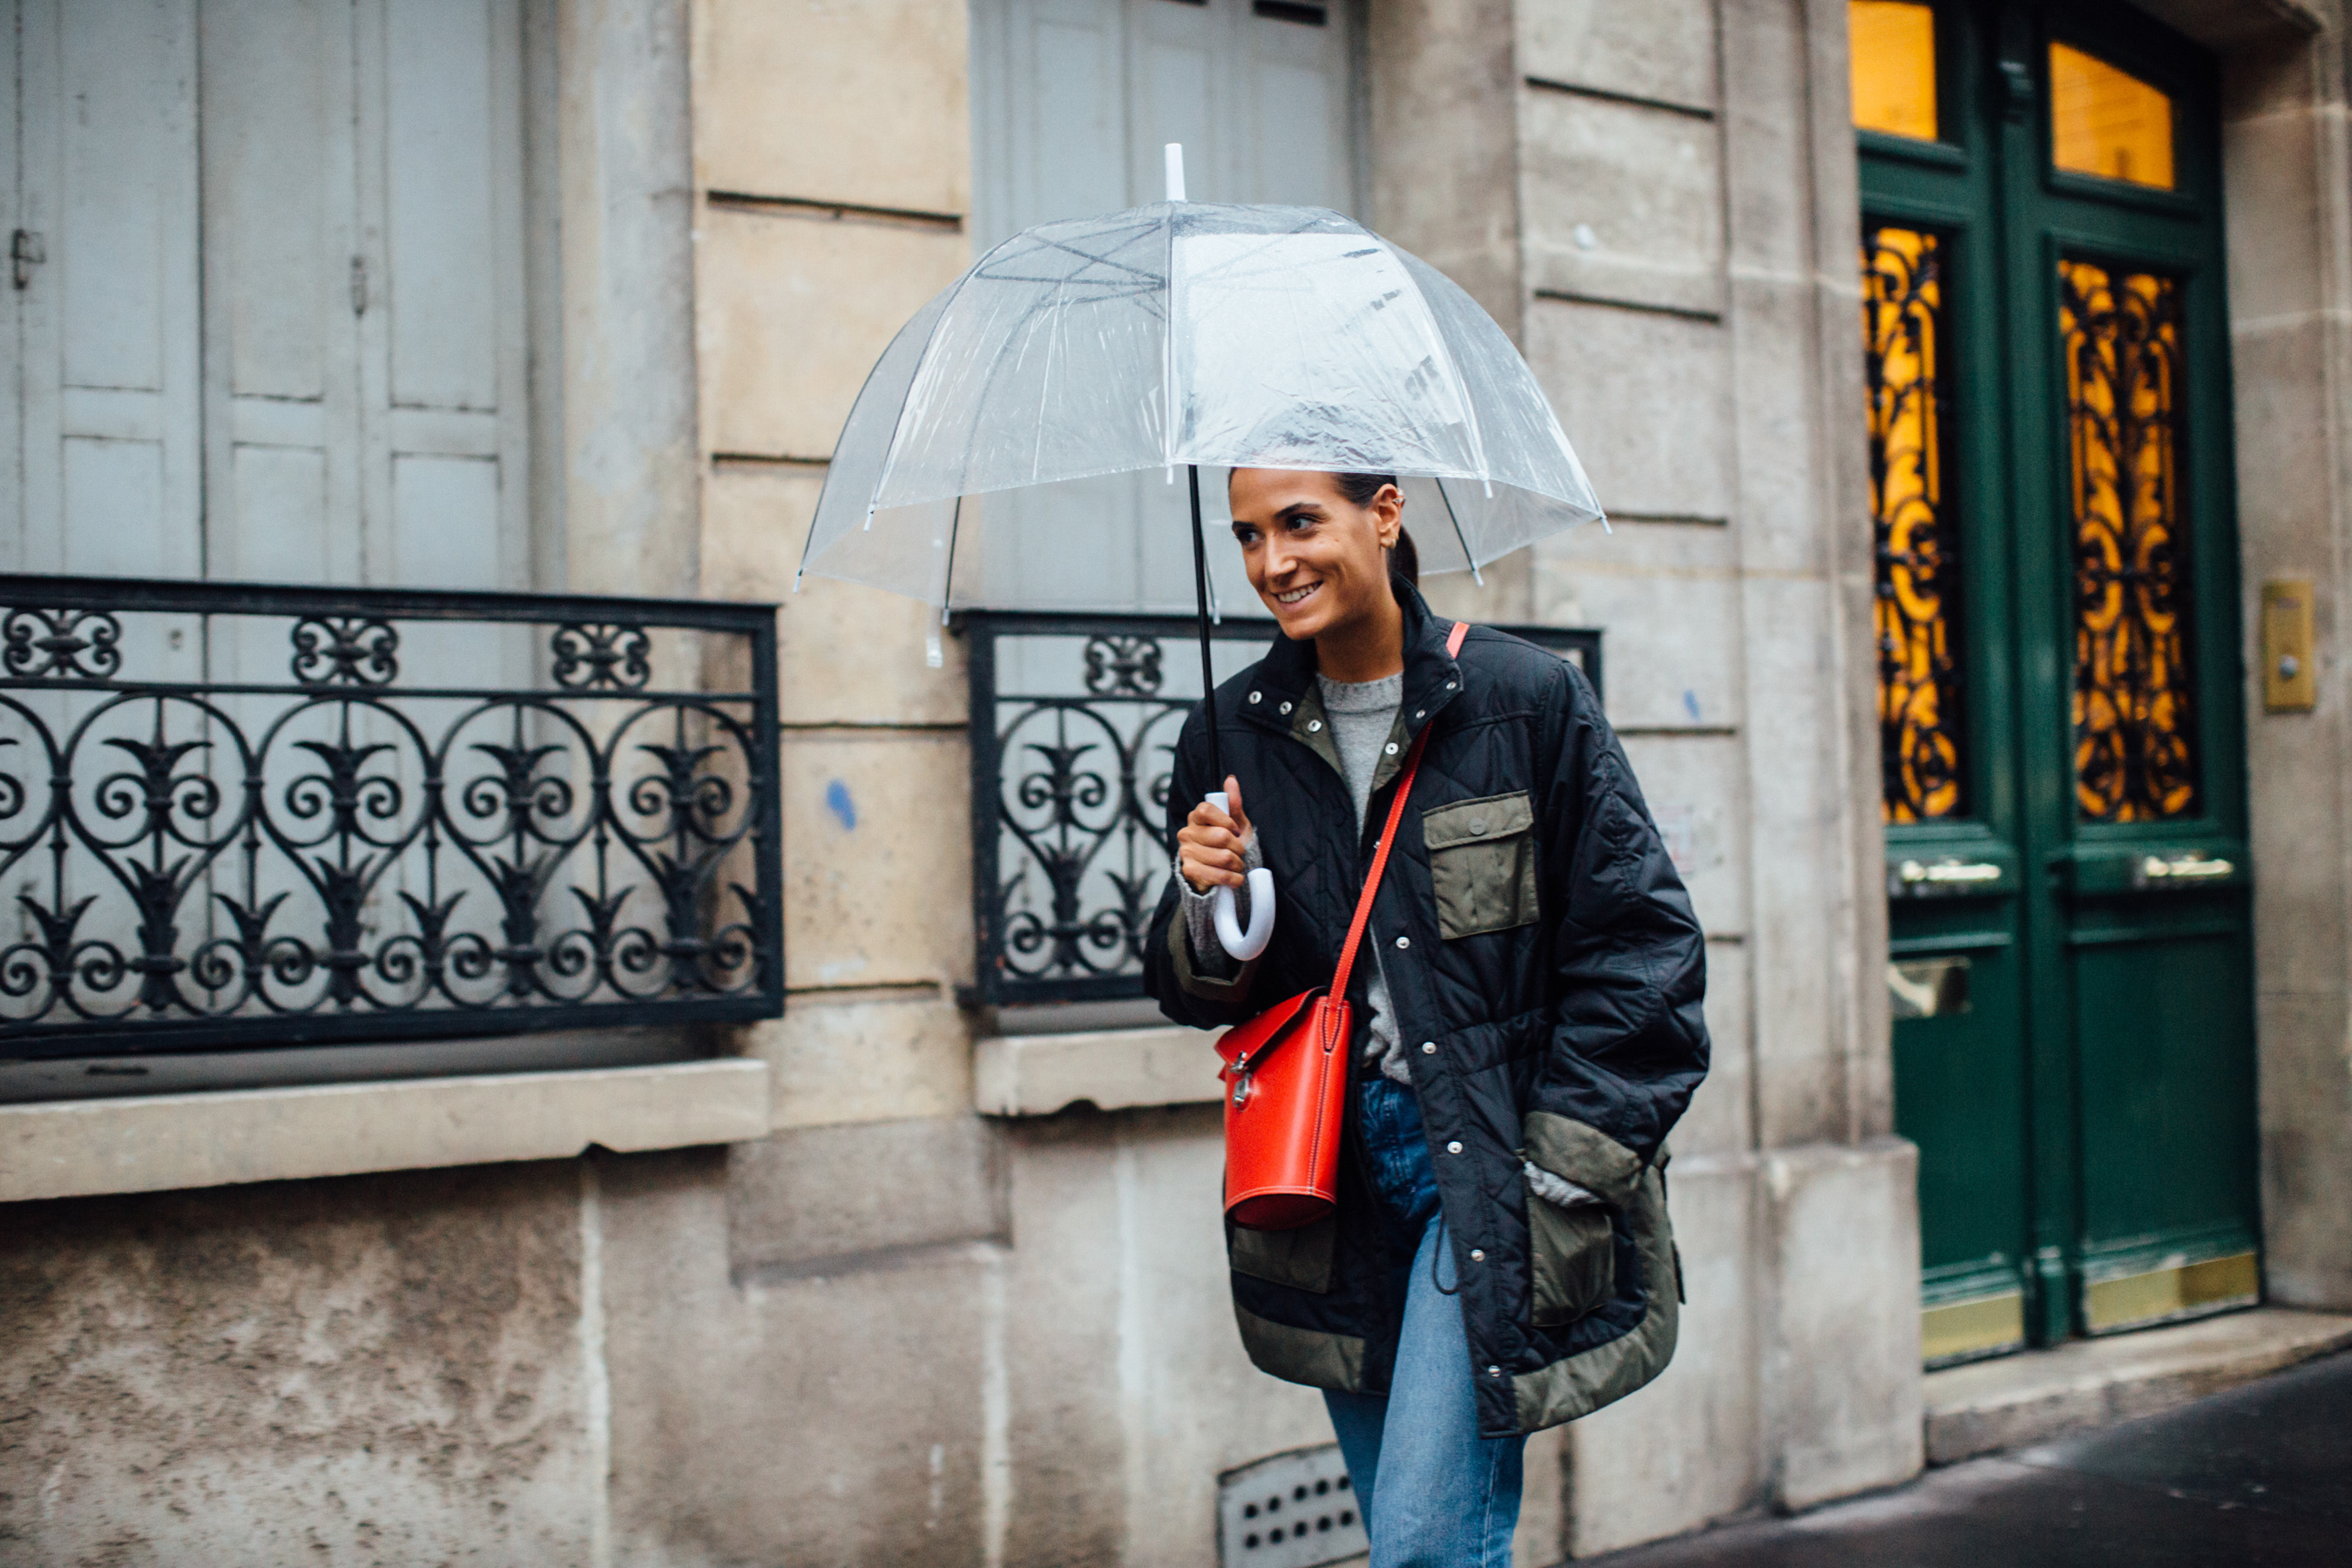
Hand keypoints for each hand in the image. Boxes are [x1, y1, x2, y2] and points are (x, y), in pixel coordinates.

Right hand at [1177, 775, 1253, 892]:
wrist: (1218, 875)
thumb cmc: (1227, 846)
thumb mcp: (1234, 823)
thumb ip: (1233, 803)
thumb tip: (1231, 779)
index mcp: (1196, 818)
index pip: (1207, 809)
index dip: (1226, 821)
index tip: (1236, 831)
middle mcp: (1187, 833)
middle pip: (1221, 836)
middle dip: (1239, 847)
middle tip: (1240, 852)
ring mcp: (1186, 852)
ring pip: (1224, 857)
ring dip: (1238, 864)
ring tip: (1237, 866)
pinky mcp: (1189, 872)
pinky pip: (1218, 875)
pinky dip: (1233, 879)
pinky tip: (1235, 878)